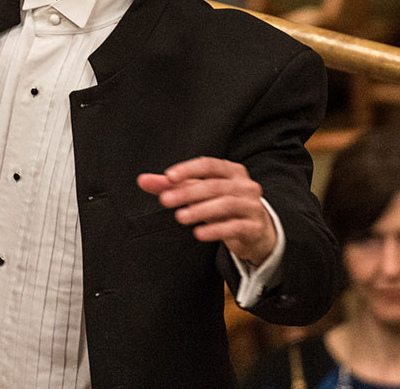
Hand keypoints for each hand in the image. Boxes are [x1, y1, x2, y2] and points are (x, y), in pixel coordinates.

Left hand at [137, 157, 276, 264]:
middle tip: (165, 200)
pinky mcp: (254, 227)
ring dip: (200, 210)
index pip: (209, 165)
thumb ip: (172, 186)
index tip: (168, 176)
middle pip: (214, 185)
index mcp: (232, 171)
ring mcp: (252, 206)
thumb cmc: (223, 206)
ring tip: (180, 217)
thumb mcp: (200, 193)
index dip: (188, 169)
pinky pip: (235, 227)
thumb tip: (142, 180)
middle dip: (187, 192)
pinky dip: (216, 230)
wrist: (257, 231)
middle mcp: (245, 185)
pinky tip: (199, 234)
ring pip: (226, 204)